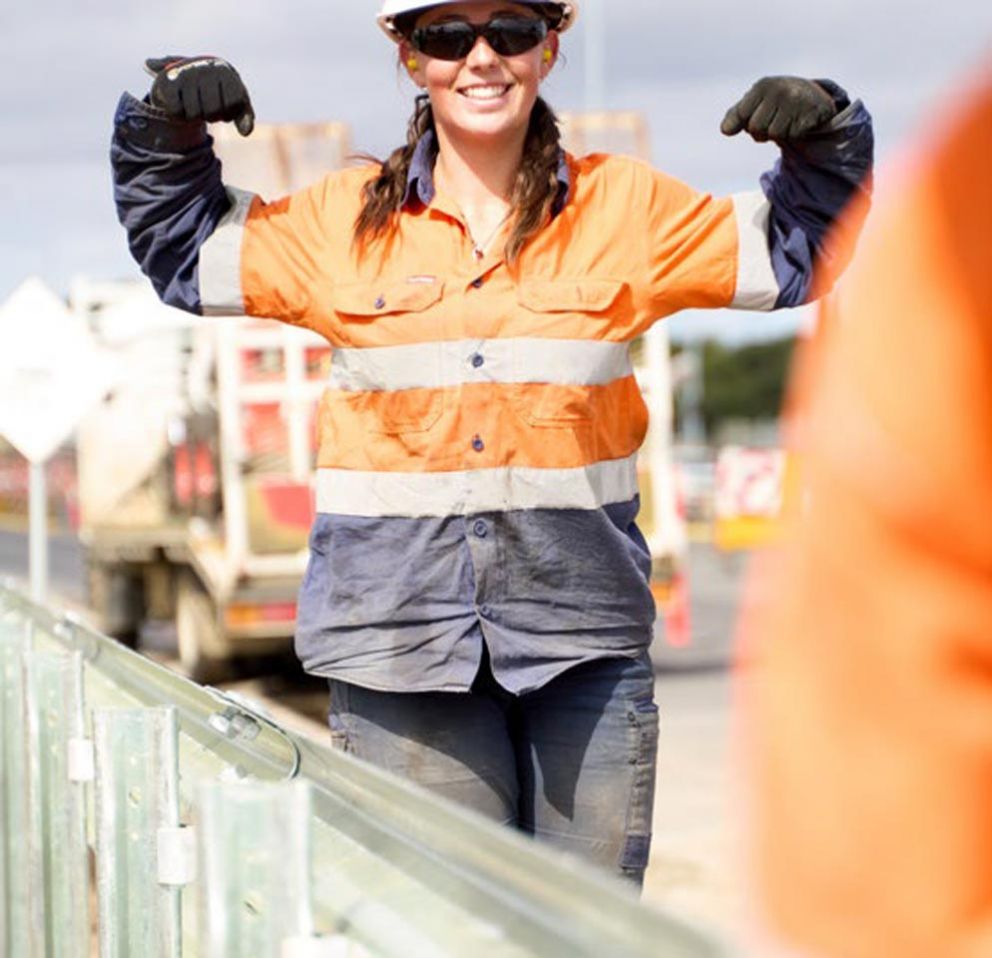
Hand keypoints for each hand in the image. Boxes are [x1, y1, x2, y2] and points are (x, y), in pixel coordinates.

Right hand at [144, 56, 254, 136]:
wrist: (190, 72)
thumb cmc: (220, 90)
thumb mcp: (236, 101)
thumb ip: (245, 116)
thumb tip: (246, 133)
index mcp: (225, 72)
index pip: (233, 104)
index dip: (230, 112)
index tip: (226, 104)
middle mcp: (205, 69)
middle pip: (212, 112)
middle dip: (212, 115)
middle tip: (209, 105)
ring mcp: (185, 74)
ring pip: (194, 114)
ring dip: (196, 116)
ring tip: (196, 103)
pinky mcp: (167, 81)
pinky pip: (176, 112)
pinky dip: (180, 115)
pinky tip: (182, 104)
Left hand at [720, 77, 835, 142]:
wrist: (813, 97)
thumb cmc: (776, 103)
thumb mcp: (754, 104)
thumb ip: (736, 116)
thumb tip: (725, 130)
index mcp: (762, 86)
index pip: (742, 115)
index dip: (746, 123)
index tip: (753, 118)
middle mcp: (780, 90)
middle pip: (756, 128)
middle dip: (762, 131)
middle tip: (774, 119)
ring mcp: (798, 101)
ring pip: (775, 135)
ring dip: (780, 133)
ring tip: (787, 120)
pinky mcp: (812, 113)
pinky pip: (794, 136)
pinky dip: (795, 134)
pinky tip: (800, 121)